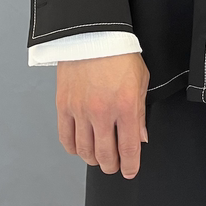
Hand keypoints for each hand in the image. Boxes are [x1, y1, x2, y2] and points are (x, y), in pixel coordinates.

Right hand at [55, 52, 149, 178]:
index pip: (128, 148)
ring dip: (93, 159)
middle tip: (115, 165)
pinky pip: (66, 138)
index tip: (130, 171)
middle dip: (112, 166)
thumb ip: (140, 112)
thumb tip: (140, 137)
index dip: (130, 165)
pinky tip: (80, 147)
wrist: (93, 34)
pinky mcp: (64, 105)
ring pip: (84, 151)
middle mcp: (102, 112)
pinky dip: (73, 149)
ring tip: (99, 157)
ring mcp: (81, 110)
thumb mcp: (140, 80)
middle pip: (105, 155)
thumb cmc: (119, 53)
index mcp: (125, 105)